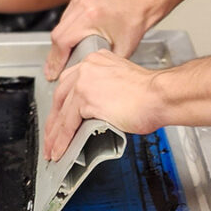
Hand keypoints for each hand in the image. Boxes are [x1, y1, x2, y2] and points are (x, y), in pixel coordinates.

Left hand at [43, 49, 164, 160]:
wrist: (159, 95)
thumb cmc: (151, 93)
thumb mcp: (122, 82)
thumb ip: (105, 90)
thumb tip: (97, 108)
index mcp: (96, 60)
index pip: (71, 83)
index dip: (63, 104)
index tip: (60, 117)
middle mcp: (87, 67)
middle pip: (61, 96)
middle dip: (54, 120)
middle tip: (51, 136)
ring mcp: (84, 82)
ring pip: (62, 112)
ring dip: (55, 134)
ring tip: (53, 149)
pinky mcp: (85, 99)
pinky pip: (68, 124)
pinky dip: (62, 139)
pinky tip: (61, 149)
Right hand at [44, 0, 156, 80]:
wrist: (138, 6)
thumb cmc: (132, 26)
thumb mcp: (117, 52)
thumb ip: (95, 64)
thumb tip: (77, 78)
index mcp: (92, 16)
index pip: (62, 41)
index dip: (55, 61)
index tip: (53, 73)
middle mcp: (83, 3)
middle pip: (57, 34)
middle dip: (55, 55)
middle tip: (54, 70)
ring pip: (59, 26)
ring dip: (60, 43)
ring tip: (63, 58)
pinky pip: (65, 17)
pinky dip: (66, 30)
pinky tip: (71, 40)